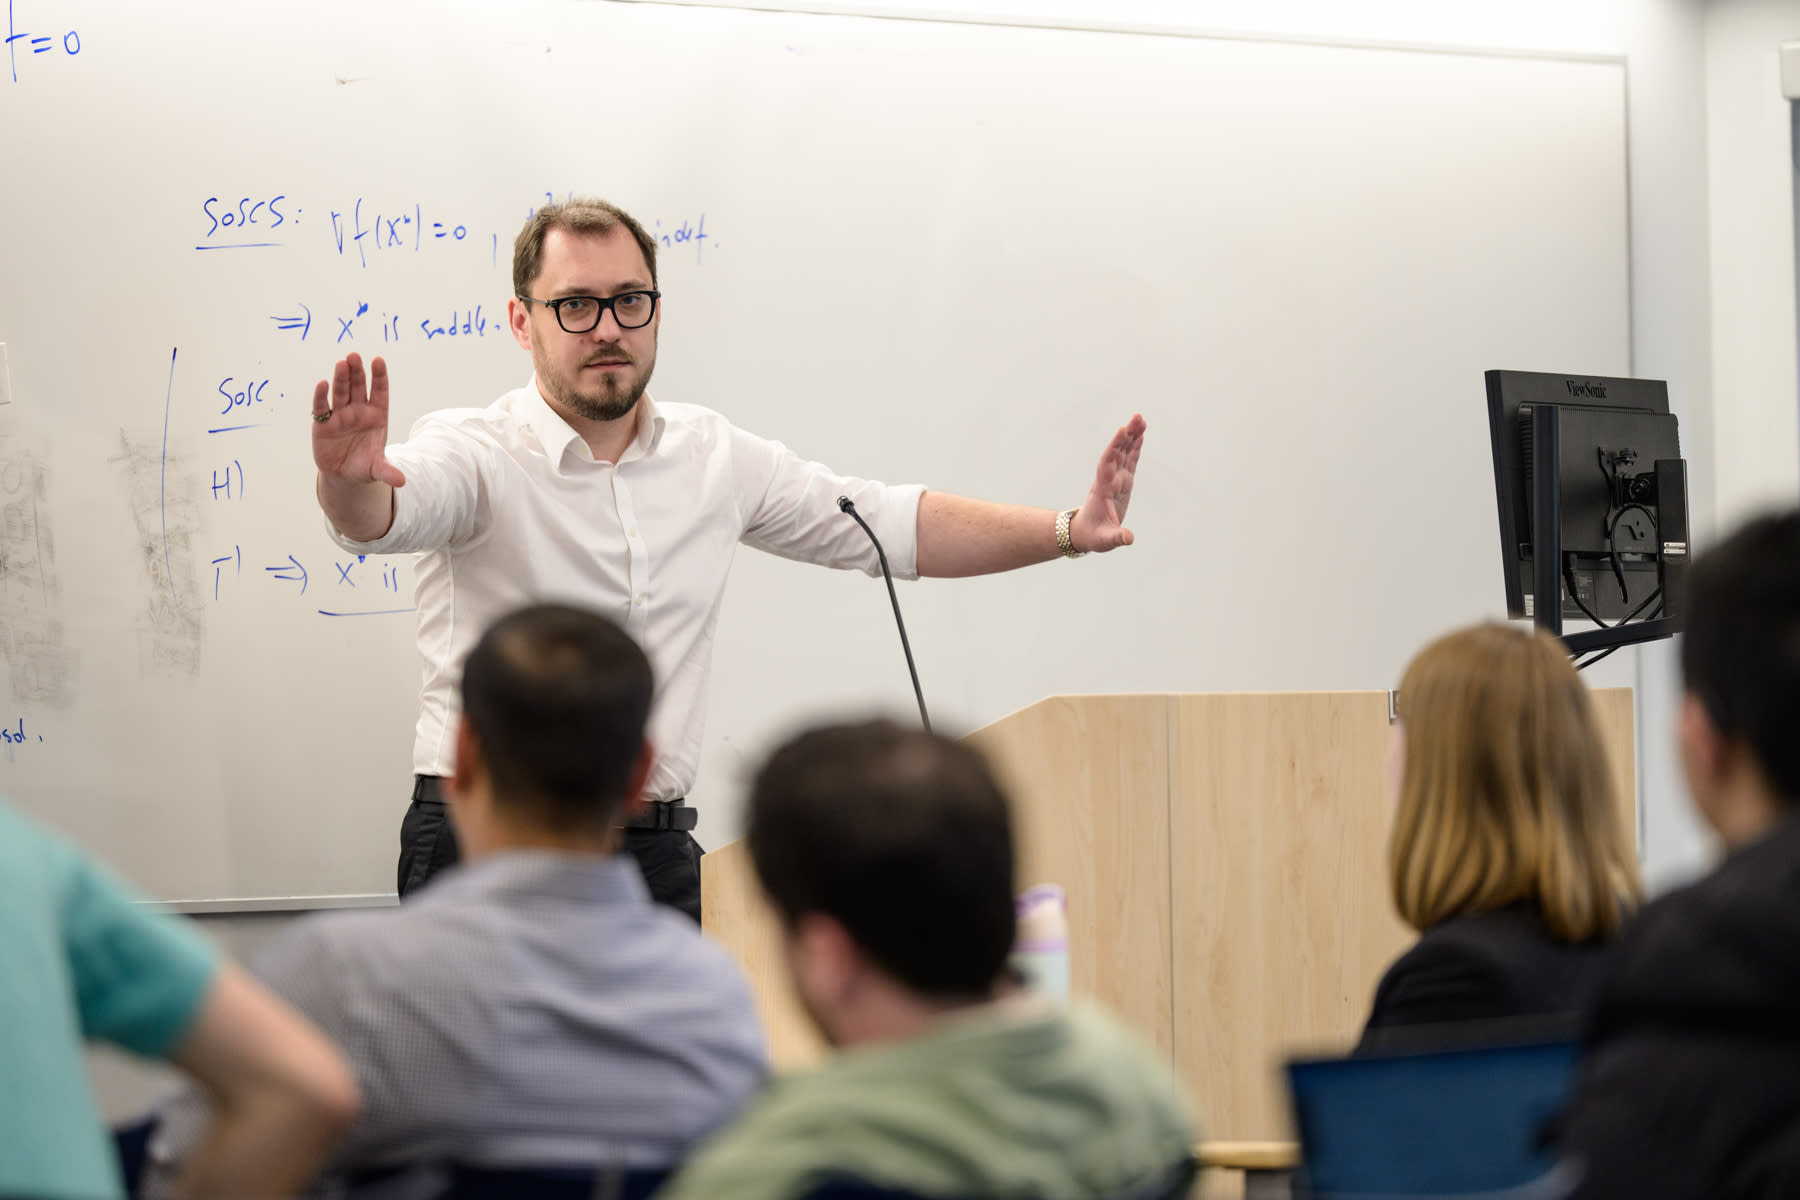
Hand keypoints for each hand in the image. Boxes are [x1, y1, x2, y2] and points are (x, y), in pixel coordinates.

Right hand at [311, 353, 404, 488]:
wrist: (344, 475)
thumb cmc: (364, 466)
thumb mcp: (376, 470)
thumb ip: (387, 472)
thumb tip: (401, 481)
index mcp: (377, 417)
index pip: (379, 392)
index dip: (379, 377)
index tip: (378, 360)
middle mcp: (359, 412)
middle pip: (358, 387)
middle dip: (357, 372)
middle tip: (354, 356)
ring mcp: (341, 415)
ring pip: (341, 392)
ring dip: (341, 378)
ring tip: (342, 363)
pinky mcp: (323, 424)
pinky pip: (322, 407)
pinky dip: (321, 396)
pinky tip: (322, 384)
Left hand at [1070, 414, 1144, 552]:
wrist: (1085, 533)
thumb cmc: (1094, 536)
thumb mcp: (1105, 540)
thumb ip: (1117, 538)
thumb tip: (1128, 538)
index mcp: (1103, 489)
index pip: (1108, 464)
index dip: (1114, 447)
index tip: (1121, 431)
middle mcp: (1109, 480)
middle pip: (1117, 453)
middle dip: (1126, 436)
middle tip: (1136, 417)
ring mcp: (1116, 480)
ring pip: (1124, 453)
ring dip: (1131, 437)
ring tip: (1141, 419)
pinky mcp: (1123, 483)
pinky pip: (1129, 461)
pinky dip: (1135, 448)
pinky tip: (1141, 435)